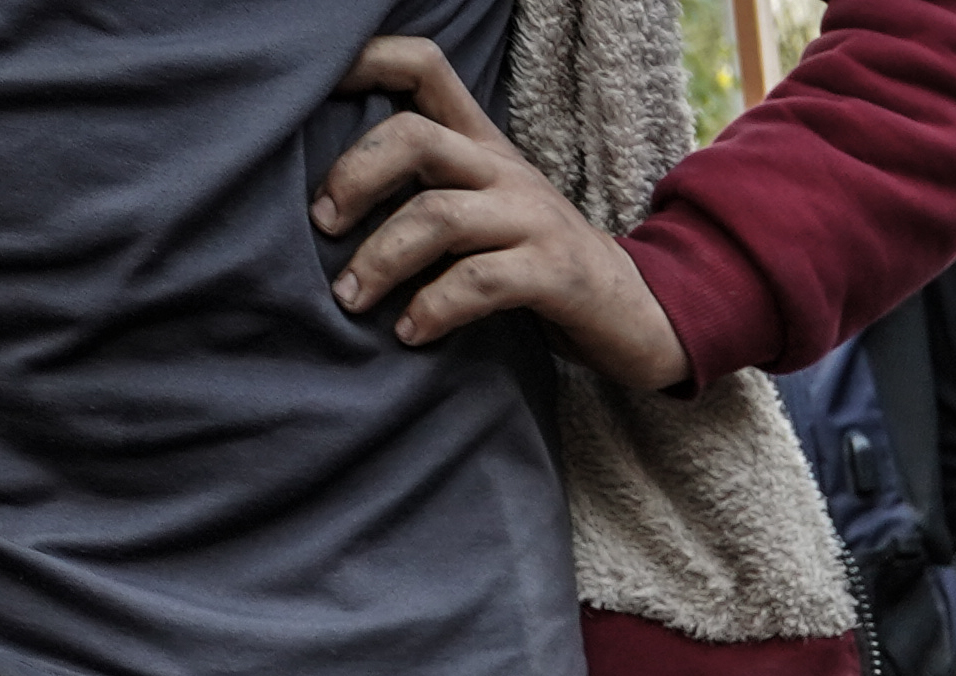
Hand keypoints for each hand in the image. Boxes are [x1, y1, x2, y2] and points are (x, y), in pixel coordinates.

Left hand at [320, 38, 686, 391]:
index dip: (369, 62)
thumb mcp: (490, 212)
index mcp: (484, 146)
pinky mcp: (555, 274)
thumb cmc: (543, 267)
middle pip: (414, 136)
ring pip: (437, 216)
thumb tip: (331, 204)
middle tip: (322, 224)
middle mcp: (505, 171)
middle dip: (354, 177)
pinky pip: (478, 282)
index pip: (425, 68)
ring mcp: (533, 220)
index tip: (316, 89)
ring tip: (352, 298)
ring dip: (381, 259)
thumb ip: (431, 192)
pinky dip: (433, 309)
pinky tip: (411, 333)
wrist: (639, 315)